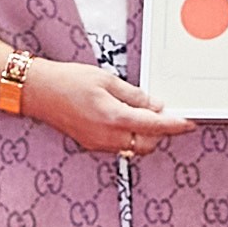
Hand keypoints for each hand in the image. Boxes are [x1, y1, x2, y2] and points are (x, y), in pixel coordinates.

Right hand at [28, 57, 185, 158]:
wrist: (38, 91)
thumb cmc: (69, 80)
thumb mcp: (106, 79)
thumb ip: (133, 95)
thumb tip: (154, 105)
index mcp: (113, 117)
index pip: (154, 126)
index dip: (175, 126)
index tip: (188, 124)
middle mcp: (107, 136)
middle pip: (147, 144)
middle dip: (159, 132)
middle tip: (162, 113)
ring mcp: (98, 144)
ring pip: (133, 148)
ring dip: (144, 136)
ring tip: (142, 114)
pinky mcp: (91, 144)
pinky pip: (119, 146)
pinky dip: (129, 137)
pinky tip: (125, 120)